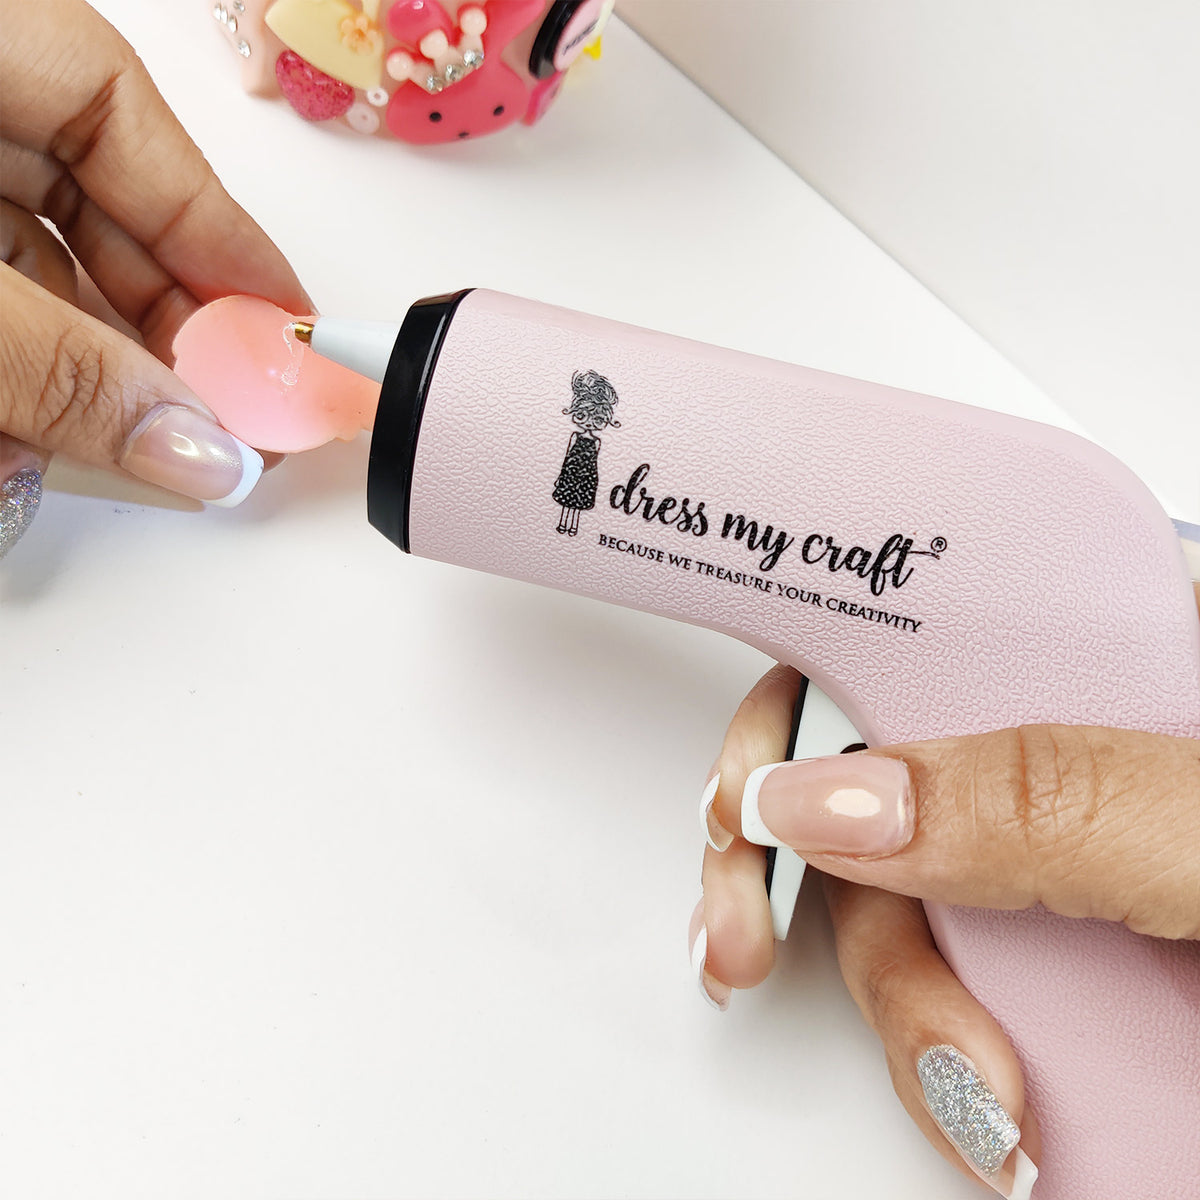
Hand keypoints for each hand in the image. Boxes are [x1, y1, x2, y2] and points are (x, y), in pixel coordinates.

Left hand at [1, 0, 310, 557]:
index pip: (127, 121)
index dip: (221, 235)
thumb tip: (199, 455)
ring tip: (126, 452)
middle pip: (87, 208)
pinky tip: (24, 442)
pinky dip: (5, 375)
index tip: (290, 331)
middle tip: (224, 421)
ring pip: (23, 270)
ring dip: (74, 373)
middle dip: (156, 330)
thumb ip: (59, 368)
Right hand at [692, 586, 1199, 1196]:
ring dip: (900, 996)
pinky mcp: (1077, 949)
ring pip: (905, 886)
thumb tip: (832, 788)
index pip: (927, 614)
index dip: (809, 679)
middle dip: (818, 877)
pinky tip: (975, 1092)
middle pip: (881, 769)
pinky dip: (940, 1039)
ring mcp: (1075, 853)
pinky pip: (958, 969)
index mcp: (1138, 657)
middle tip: (751, 942)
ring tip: (981, 1096)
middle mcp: (1090, 746)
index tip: (739, 774)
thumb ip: (1055, 801)